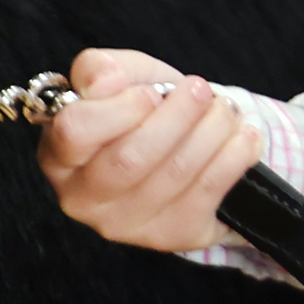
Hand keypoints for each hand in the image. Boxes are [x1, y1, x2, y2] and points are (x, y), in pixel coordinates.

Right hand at [38, 49, 262, 254]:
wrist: (181, 144)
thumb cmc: (140, 108)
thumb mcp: (121, 77)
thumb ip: (100, 68)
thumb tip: (104, 79)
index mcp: (59, 156)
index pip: (74, 133)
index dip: (118, 109)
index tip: (150, 92)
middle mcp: (84, 199)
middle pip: (130, 159)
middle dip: (176, 117)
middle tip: (201, 90)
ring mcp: (127, 225)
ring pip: (174, 174)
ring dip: (211, 132)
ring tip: (226, 110)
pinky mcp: (171, 235)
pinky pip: (207, 195)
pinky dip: (232, 159)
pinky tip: (244, 138)